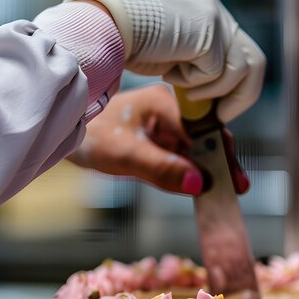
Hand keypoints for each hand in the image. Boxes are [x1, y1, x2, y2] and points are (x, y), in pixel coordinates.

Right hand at [65, 0, 265, 122]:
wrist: (103, 29)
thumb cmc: (127, 49)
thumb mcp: (171, 63)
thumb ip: (198, 73)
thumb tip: (217, 107)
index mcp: (207, 14)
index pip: (243, 56)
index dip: (239, 91)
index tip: (223, 112)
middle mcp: (214, 10)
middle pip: (256, 62)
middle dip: (241, 97)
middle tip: (219, 115)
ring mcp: (213, 17)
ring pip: (240, 70)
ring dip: (212, 89)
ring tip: (182, 83)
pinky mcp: (207, 30)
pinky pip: (218, 72)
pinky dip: (195, 82)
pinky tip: (170, 71)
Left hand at [68, 85, 249, 195]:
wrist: (62, 128)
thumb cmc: (90, 134)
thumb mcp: (126, 154)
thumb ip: (163, 169)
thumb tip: (198, 184)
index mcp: (167, 104)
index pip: (206, 132)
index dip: (222, 157)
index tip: (235, 182)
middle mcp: (171, 112)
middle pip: (205, 141)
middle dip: (219, 166)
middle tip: (235, 190)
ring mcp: (165, 127)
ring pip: (194, 151)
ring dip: (205, 172)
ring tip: (219, 195)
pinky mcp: (158, 140)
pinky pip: (180, 157)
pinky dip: (188, 174)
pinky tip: (195, 188)